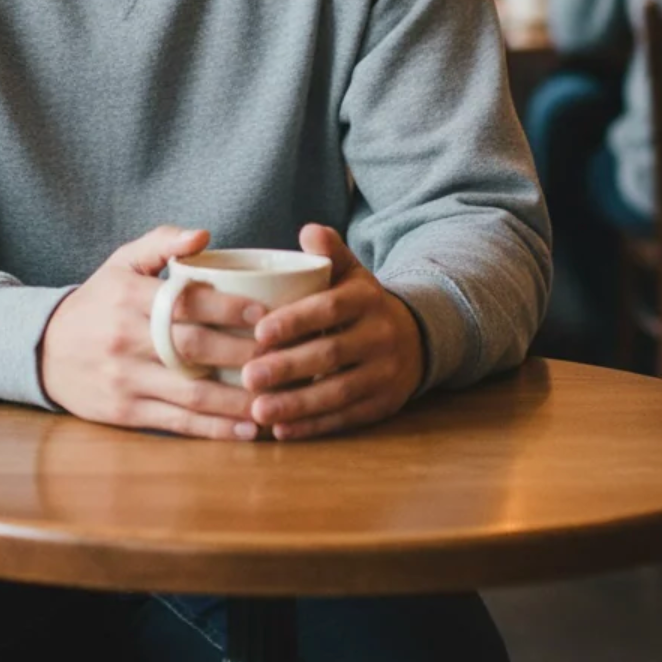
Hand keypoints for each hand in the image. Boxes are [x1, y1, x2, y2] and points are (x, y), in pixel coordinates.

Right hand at [39, 226, 266, 439]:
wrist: (44, 350)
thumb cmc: (97, 301)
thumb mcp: (120, 263)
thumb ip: (161, 243)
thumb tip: (204, 235)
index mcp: (128, 298)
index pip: (185, 302)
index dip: (228, 308)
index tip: (265, 312)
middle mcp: (126, 339)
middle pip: (193, 348)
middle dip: (242, 353)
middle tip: (283, 355)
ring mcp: (126, 379)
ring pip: (190, 392)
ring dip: (237, 399)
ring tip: (276, 399)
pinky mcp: (125, 412)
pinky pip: (176, 422)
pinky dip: (214, 429)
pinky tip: (247, 428)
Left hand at [241, 224, 423, 441]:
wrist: (413, 336)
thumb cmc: (359, 302)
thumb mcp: (351, 271)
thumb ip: (329, 250)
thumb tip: (308, 231)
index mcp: (366, 298)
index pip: (330, 309)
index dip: (295, 321)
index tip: (258, 333)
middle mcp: (381, 336)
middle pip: (330, 354)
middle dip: (287, 368)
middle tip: (248, 377)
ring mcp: (385, 373)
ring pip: (338, 392)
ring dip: (297, 405)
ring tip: (258, 410)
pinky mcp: (383, 405)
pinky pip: (347, 418)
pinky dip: (314, 426)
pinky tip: (282, 430)